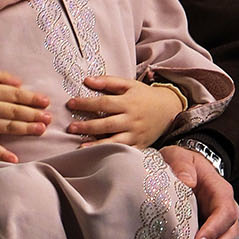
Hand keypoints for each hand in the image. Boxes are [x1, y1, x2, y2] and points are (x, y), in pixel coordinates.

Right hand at [0, 71, 49, 161]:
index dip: (32, 98)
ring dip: (25, 129)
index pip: (15, 95)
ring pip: (7, 127)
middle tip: (49, 118)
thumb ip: (0, 77)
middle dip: (34, 115)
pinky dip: (1, 154)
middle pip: (14, 112)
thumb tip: (21, 83)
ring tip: (41, 130)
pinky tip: (15, 159)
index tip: (46, 102)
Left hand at [65, 74, 182, 147]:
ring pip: (115, 141)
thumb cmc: (144, 96)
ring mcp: (136, 134)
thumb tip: (87, 80)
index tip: (70, 103)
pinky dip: (111, 155)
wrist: (168, 109)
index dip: (86, 103)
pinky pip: (124, 152)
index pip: (103, 103)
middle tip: (70, 127)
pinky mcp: (140, 145)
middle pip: (107, 124)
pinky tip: (99, 157)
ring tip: (80, 147)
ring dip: (97, 145)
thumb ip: (108, 81)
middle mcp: (132, 119)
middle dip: (87, 126)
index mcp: (128, 102)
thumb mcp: (129, 84)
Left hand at [158, 146, 238, 238]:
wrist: (182, 170)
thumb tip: (187, 182)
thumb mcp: (178, 156)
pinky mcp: (211, 236)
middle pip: (230, 234)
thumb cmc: (181, 164)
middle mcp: (225, 210)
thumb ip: (181, 165)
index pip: (225, 211)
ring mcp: (221, 225)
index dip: (214, 228)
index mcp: (220, 191)